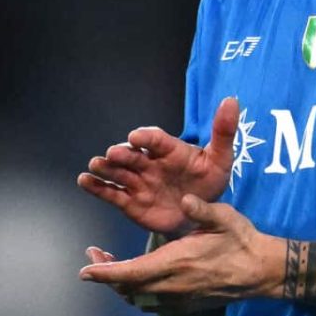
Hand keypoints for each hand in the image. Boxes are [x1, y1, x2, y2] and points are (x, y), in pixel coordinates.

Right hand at [77, 96, 239, 235]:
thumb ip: (224, 132)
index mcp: (170, 150)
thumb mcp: (221, 159)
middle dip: (122, 154)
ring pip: (118, 172)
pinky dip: (96, 187)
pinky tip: (85, 181)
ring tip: (96, 165)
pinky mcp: (129, 201)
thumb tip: (231, 101)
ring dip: (105, 168)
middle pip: (132, 155)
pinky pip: (111, 193)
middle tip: (113, 154)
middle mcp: (149, 163)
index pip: (155, 139)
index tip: (136, 137)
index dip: (145, 137)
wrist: (200, 214)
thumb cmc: (209, 181)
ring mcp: (138, 181)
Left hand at [80, 194, 284, 305]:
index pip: (129, 273)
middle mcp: (173, 286)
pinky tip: (138, 279)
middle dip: (105, 277)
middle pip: (126, 289)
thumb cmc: (243, 241)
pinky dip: (137, 293)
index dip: (104, 273)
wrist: (263, 272)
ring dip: (120, 287)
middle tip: (95, 259)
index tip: (84, 270)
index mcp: (176, 262)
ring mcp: (179, 299)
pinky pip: (151, 304)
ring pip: (137, 299)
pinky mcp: (186, 305)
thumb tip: (184, 200)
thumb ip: (201, 210)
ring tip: (113, 270)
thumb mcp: (225, 218)